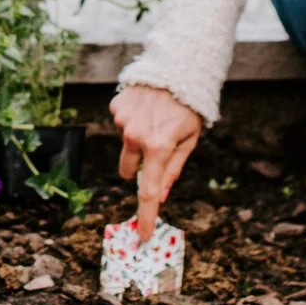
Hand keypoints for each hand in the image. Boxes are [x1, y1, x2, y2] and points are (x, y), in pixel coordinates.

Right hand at [111, 83, 203, 236]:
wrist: (177, 69)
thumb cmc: (188, 108)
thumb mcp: (189, 140)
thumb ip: (172, 169)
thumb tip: (159, 196)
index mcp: (159, 148)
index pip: (148, 191)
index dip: (145, 216)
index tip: (142, 235)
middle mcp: (136, 136)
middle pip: (129, 170)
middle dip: (139, 167)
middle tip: (156, 149)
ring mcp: (123, 121)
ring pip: (126, 144)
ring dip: (137, 138)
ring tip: (155, 118)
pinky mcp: (116, 107)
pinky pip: (122, 123)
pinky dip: (132, 120)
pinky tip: (145, 107)